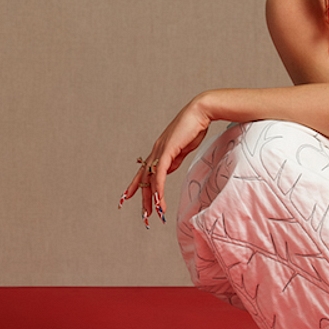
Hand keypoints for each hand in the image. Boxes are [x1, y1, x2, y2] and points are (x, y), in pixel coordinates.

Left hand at [120, 96, 210, 226]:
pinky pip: (160, 174)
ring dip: (152, 198)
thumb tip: (169, 169)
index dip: (136, 185)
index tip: (128, 196)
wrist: (200, 112)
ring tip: (153, 213)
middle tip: (144, 215)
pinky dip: (158, 188)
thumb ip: (175, 159)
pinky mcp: (167, 150)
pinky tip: (159, 199)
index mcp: (159, 150)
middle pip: (145, 178)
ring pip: (151, 179)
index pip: (145, 171)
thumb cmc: (195, 127)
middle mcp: (156, 151)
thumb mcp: (183, 148)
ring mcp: (160, 150)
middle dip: (144, 198)